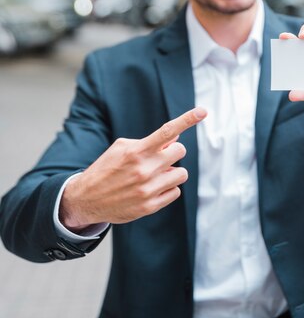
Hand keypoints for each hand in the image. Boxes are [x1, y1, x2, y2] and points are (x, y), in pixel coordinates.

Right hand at [59, 107, 206, 229]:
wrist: (87, 199)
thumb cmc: (106, 168)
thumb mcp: (121, 148)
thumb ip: (148, 142)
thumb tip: (175, 138)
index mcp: (136, 151)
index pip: (167, 131)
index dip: (187, 120)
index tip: (203, 111)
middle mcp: (144, 169)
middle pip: (179, 152)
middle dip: (172, 152)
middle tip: (160, 157)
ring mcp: (148, 189)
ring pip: (181, 173)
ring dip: (172, 172)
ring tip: (156, 174)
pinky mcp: (150, 206)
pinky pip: (175, 192)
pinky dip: (168, 188)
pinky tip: (153, 188)